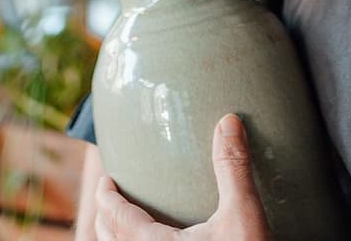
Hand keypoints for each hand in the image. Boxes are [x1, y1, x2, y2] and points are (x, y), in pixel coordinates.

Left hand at [92, 114, 272, 240]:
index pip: (113, 217)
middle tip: (112, 199)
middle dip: (106, 217)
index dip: (106, 197)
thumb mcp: (244, 216)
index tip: (106, 181)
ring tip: (128, 226)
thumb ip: (233, 169)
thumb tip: (228, 121)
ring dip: (118, 239)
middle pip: (109, 239)